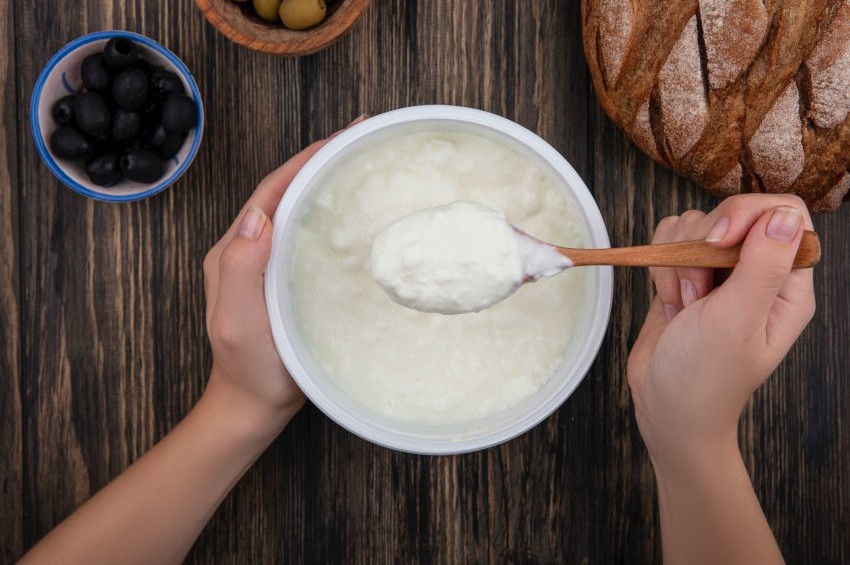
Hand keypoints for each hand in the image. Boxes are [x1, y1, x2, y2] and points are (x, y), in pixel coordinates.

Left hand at [202, 118, 363, 434]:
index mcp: (233, 250)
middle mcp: (249, 249)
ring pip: (298, 209)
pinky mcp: (288, 279)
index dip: (304, 160)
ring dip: (326, 182)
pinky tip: (355, 214)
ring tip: (362, 163)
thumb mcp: (237, 319)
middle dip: (320, 160)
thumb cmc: (249, 367)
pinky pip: (308, 235)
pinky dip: (331, 215)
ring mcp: (269, 264)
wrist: (255, 404)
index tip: (341, 137)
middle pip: (285, 191)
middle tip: (361, 138)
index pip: (270, 191)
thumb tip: (258, 215)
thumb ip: (239, 267)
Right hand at [627, 194, 815, 464]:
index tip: (718, 241)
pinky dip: (660, 266)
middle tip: (698, 294)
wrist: (665, 407)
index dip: (748, 216)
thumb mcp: (737, 321)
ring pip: (695, 226)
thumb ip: (762, 265)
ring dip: (677, 262)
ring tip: (685, 305)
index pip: (784, 215)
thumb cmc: (705, 377)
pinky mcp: (685, 275)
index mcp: (787, 285)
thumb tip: (783, 215)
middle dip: (701, 248)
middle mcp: (757, 274)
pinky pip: (669, 241)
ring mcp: (719, 274)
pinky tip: (669, 301)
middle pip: (732, 215)